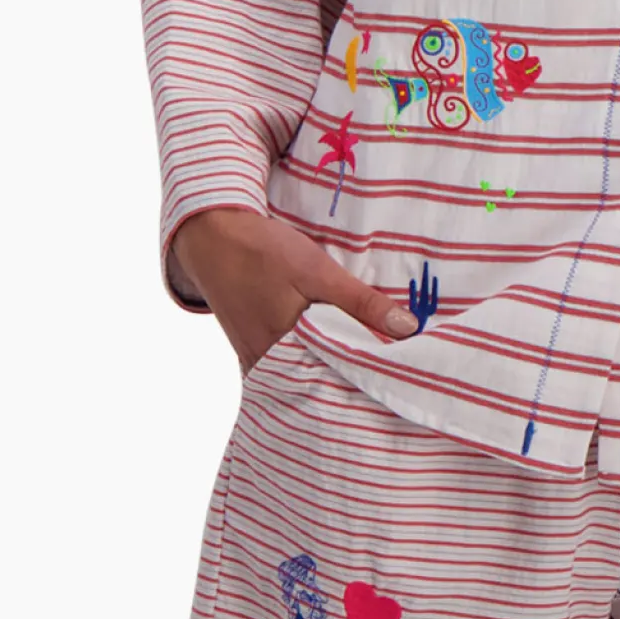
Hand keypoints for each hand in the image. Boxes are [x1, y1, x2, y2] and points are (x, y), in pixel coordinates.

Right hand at [170, 207, 421, 376]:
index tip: (395, 382)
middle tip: (385, 382)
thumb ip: (360, 303)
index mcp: (285, 350)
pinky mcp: (247, 345)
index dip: (365, 382)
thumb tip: (407, 330)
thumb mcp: (319, 272)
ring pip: (297, 373)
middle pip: (315, 381)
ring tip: (361, 371)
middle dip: (346, 382)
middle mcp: (266, 363)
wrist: (212, 235)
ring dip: (324, 371)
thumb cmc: (264, 252)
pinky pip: (279, 363)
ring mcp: (253, 356)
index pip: (334, 381)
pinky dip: (301, 361)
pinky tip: (321, 354)